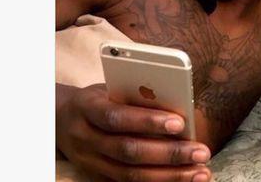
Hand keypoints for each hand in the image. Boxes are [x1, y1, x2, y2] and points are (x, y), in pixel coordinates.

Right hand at [56, 84, 211, 181]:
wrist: (59, 119)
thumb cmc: (99, 97)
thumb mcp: (110, 87)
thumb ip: (136, 96)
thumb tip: (178, 104)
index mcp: (87, 109)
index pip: (117, 117)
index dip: (147, 122)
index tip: (180, 123)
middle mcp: (86, 139)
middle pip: (128, 151)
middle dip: (169, 153)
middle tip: (201, 152)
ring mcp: (90, 163)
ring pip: (130, 175)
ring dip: (170, 175)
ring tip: (201, 171)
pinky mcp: (98, 177)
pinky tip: (183, 180)